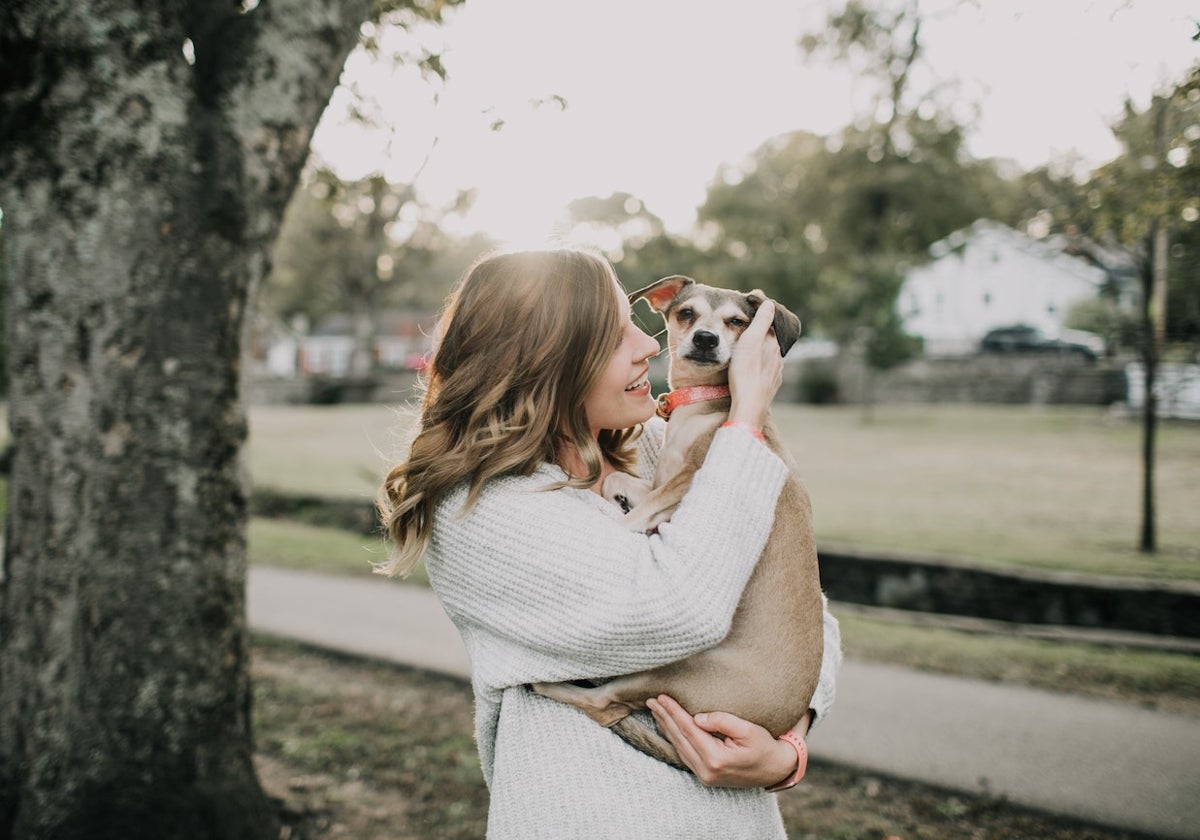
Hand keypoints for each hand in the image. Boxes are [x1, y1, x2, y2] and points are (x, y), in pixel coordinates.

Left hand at [646, 694, 798, 788]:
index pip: (688, 729)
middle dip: (664, 718)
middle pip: (679, 738)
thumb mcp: (748, 730)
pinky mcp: (705, 776)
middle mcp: (706, 771)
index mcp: (716, 759)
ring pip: (679, 747)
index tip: (662, 696)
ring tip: (656, 711)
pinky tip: (668, 727)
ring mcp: (705, 776)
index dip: (674, 711)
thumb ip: (723, 721)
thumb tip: (697, 717)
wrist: (775, 770)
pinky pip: (685, 754)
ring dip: (666, 727)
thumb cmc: (765, 747)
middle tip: (650, 700)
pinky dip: (675, 739)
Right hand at [727, 300, 782, 428]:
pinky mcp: (770, 386)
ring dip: (761, 352)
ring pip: (769, 357)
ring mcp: (776, 373)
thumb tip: (769, 303)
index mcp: (773, 344)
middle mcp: (778, 357)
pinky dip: (760, 366)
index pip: (770, 325)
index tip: (751, 314)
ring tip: (748, 351)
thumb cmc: (746, 372)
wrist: (749, 405)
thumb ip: (761, 321)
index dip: (762, 319)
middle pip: (770, 341)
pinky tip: (753, 370)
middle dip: (761, 336)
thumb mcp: (750, 341)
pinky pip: (767, 372)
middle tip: (747, 332)